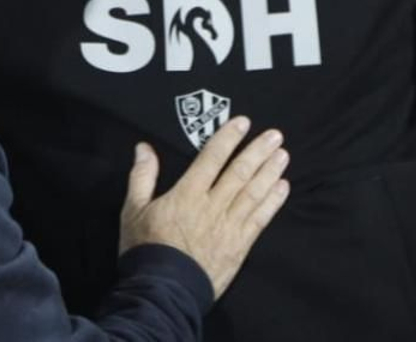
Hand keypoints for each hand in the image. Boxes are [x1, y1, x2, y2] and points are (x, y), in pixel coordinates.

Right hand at [118, 117, 290, 299]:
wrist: (162, 292)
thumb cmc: (145, 250)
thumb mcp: (133, 210)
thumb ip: (142, 176)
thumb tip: (144, 147)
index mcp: (187, 194)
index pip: (211, 158)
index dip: (228, 139)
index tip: (243, 123)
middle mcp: (212, 205)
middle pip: (240, 173)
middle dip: (258, 151)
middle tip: (275, 135)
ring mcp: (229, 226)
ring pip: (254, 193)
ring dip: (270, 172)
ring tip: (282, 155)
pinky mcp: (240, 246)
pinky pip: (260, 219)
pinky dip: (273, 202)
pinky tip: (282, 188)